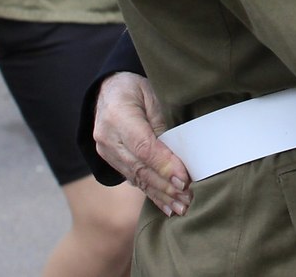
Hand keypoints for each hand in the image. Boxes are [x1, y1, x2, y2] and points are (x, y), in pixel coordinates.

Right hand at [94, 72, 191, 216]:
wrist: (108, 90)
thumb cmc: (137, 88)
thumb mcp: (153, 93)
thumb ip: (164, 120)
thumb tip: (182, 151)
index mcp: (117, 114)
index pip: (143, 146)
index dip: (164, 164)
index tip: (184, 178)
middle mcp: (107, 138)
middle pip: (140, 166)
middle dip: (166, 185)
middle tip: (188, 198)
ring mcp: (107, 152)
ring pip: (137, 177)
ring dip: (161, 194)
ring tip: (182, 207)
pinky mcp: (111, 162)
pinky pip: (134, 180)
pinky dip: (152, 193)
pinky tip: (167, 206)